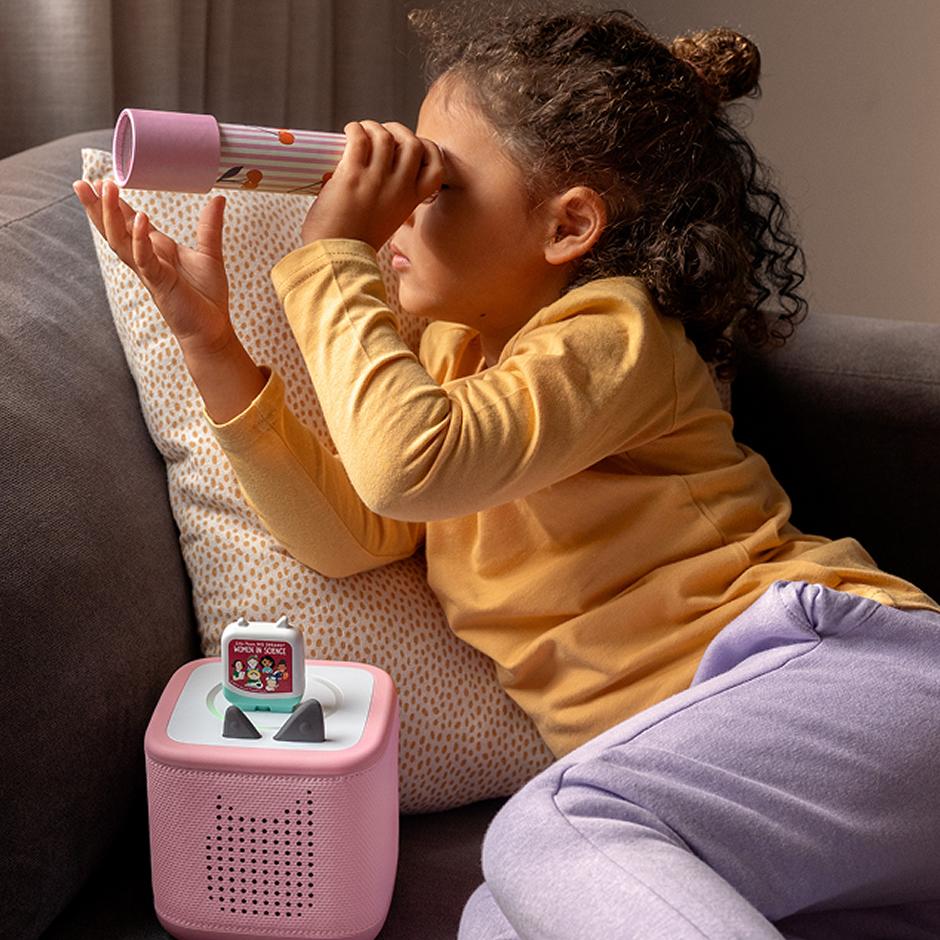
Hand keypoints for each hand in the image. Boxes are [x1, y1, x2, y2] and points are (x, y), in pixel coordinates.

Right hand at [73, 179, 233, 354]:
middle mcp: (147, 259)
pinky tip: (141, 219)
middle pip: (114, 229)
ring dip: (112, 216)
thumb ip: (209, 227)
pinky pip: (145, 260)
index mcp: (156, 250)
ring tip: (106, 190)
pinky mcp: (159, 283)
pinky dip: (141, 240)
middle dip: (98, 206)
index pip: (129, 223)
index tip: (100, 182)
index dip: (114, 204)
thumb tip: (218, 198)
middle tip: (85, 182)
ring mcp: (150, 271)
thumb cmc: (207, 296)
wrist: (212, 328)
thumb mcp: (210, 254)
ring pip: (121, 241)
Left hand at [299, 120, 443, 249]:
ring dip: (372, 127)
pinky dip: (355, 129)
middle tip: (382, 133)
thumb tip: (379, 169)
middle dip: (398, 130)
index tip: (412, 145)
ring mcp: (377, 180)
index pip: (437, 166)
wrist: (337, 257)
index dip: (429, 148)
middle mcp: (399, 188)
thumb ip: (392, 196)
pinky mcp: (353, 175)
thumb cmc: (356, 241)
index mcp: (411, 201)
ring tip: (360, 132)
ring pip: (384, 135)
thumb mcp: (388, 219)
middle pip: (413, 142)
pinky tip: (349, 133)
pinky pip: (360, 137)